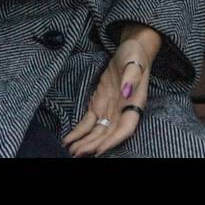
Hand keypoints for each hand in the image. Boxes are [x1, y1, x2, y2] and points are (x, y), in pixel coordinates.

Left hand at [63, 25, 158, 156]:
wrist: (131, 50)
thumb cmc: (135, 55)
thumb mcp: (134, 61)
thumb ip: (131, 77)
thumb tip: (127, 92)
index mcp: (134, 103)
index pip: (125, 128)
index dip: (113, 141)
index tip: (99, 150)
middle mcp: (122, 111)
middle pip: (108, 134)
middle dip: (93, 145)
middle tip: (78, 154)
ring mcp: (110, 110)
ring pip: (97, 132)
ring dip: (85, 143)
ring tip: (71, 151)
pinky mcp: (99, 105)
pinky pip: (88, 123)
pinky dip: (79, 132)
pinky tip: (69, 140)